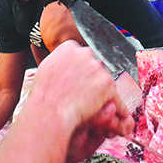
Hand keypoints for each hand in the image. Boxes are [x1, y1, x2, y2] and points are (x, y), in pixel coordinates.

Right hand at [28, 41, 133, 162]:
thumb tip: (65, 61)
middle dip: (92, 78)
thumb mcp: (46, 69)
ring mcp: (97, 69)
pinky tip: (117, 114)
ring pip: (105, 80)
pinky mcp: (107, 84)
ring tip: (94, 106)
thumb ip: (59, 61)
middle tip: (85, 93)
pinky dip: (117, 107)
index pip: (81, 54)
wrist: (50, 111)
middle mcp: (85, 54)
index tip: (79, 78)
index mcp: (69, 48)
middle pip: (95, 65)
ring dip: (102, 91)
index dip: (80, 68)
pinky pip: (115, 97)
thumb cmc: (44, 95)